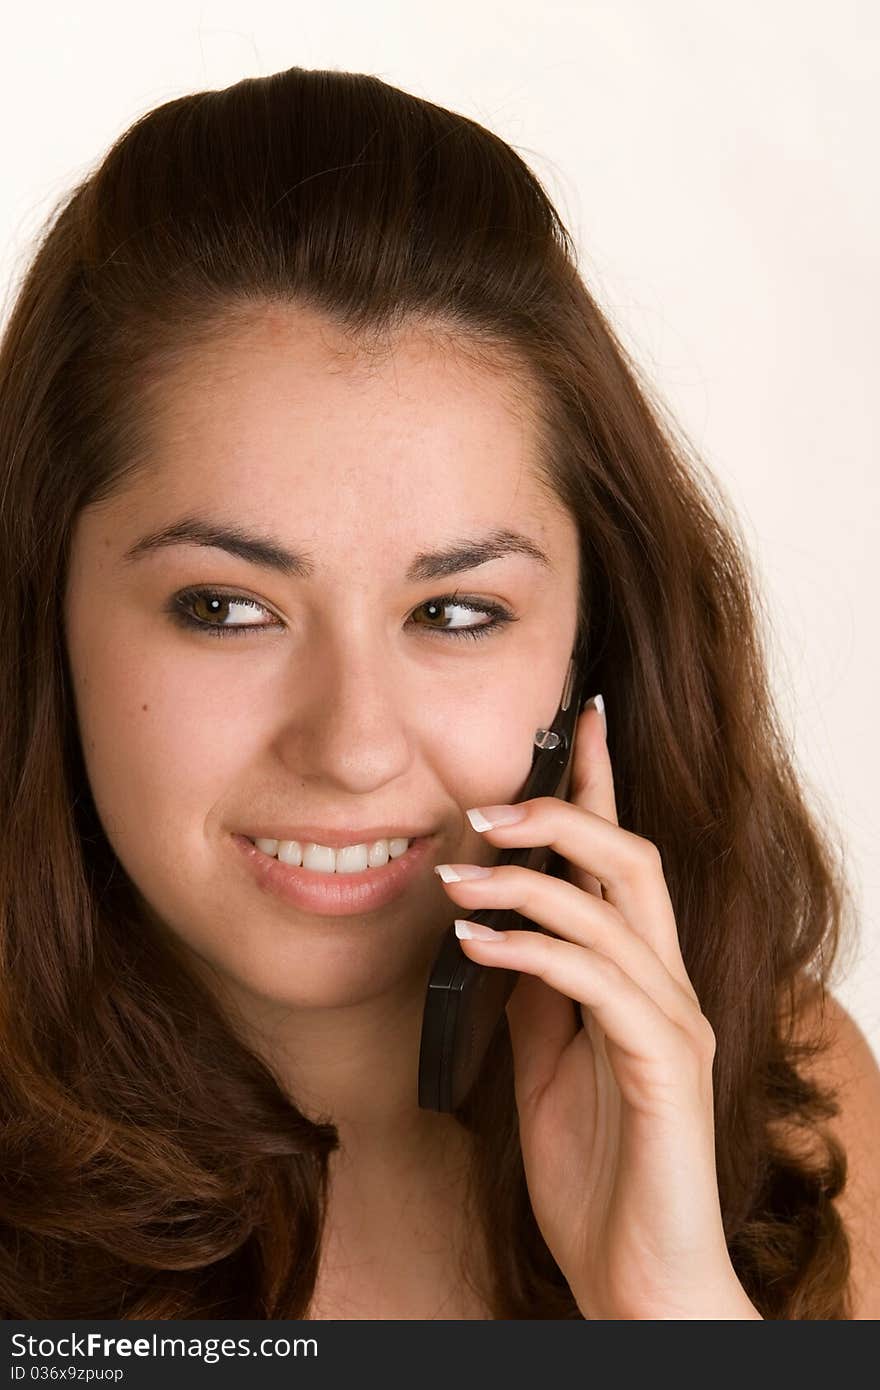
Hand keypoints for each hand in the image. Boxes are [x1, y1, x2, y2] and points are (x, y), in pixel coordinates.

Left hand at [433, 696, 761, 1319]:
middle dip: (564, 812)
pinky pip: (597, 985)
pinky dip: (533, 951)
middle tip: (485, 803)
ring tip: (455, 879)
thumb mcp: (548, 1063)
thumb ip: (540, 993)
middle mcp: (666, 985)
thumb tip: (501, 928)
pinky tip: (478, 945)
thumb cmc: (597, 1171)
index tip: (578, 717)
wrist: (637, 1276)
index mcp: (638, 977)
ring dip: (528, 883)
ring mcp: (671, 1023)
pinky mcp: (663, 1067)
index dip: (603, 782)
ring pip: (614, 910)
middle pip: (631, 860)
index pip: (621, 860)